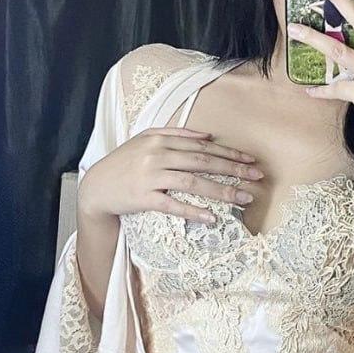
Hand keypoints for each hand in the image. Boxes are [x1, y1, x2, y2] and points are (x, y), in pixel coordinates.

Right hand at [78, 127, 263, 223]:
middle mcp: (157, 154)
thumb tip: (208, 136)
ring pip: (193, 182)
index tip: (250, 161)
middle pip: (203, 162)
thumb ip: (176, 135)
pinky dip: (194, 211)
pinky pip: (174, 205)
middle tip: (256, 177)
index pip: (202, 146)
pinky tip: (212, 217)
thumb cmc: (125, 163)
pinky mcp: (144, 197)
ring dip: (222, 191)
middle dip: (233, 169)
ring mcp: (150, 176)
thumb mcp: (146, 140)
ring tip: (243, 198)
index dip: (229, 153)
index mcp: (160, 138)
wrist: (96, 186)